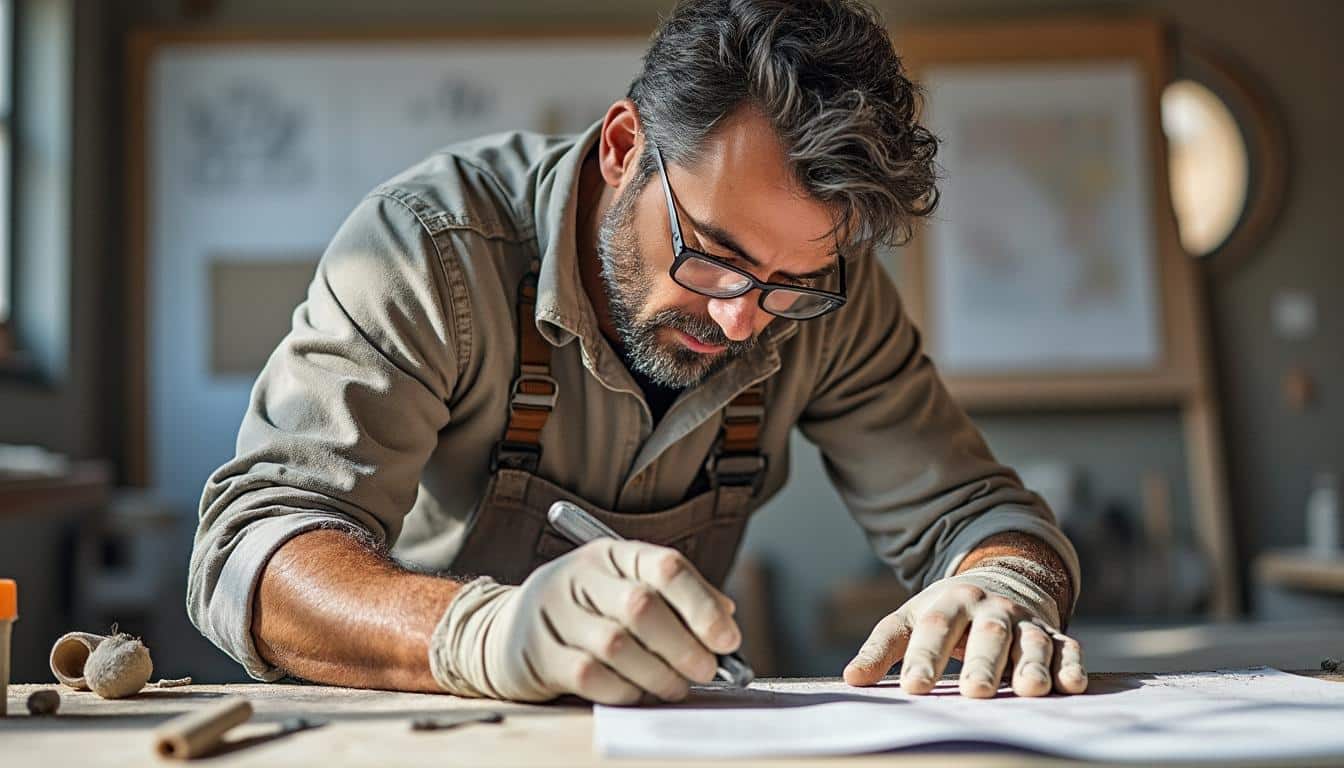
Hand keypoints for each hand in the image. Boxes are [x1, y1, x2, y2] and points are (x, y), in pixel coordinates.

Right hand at [428, 540, 739, 703]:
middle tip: (706, 670)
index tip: (728, 639)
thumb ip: (676, 598)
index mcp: (611, 553)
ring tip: (677, 686)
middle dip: (684, 645)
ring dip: (658, 673)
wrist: (508, 632)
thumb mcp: (626, 588)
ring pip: (618, 645)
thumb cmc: (585, 612)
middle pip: (642, 606)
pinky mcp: (538, 653)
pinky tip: (637, 692)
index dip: (702, 605)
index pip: (665, 566)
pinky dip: (624, 690)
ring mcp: (554, 613)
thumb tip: (726, 617)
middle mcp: (580, 576)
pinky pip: (590, 676)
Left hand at [842, 564, 1086, 696]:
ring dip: (1033, 665)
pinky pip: (1067, 648)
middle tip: (975, 693)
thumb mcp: (910, 621)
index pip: (935, 629)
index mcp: (950, 603)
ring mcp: (1025, 621)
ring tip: (1029, 690)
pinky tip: (1072, 686)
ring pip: (1032, 641)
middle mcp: (991, 609)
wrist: (996, 584)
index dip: (924, 658)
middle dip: (983, 664)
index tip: (913, 688)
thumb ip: (881, 649)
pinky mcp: (1054, 636)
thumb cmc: (944, 614)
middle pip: (988, 635)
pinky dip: (1071, 665)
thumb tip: (851, 679)